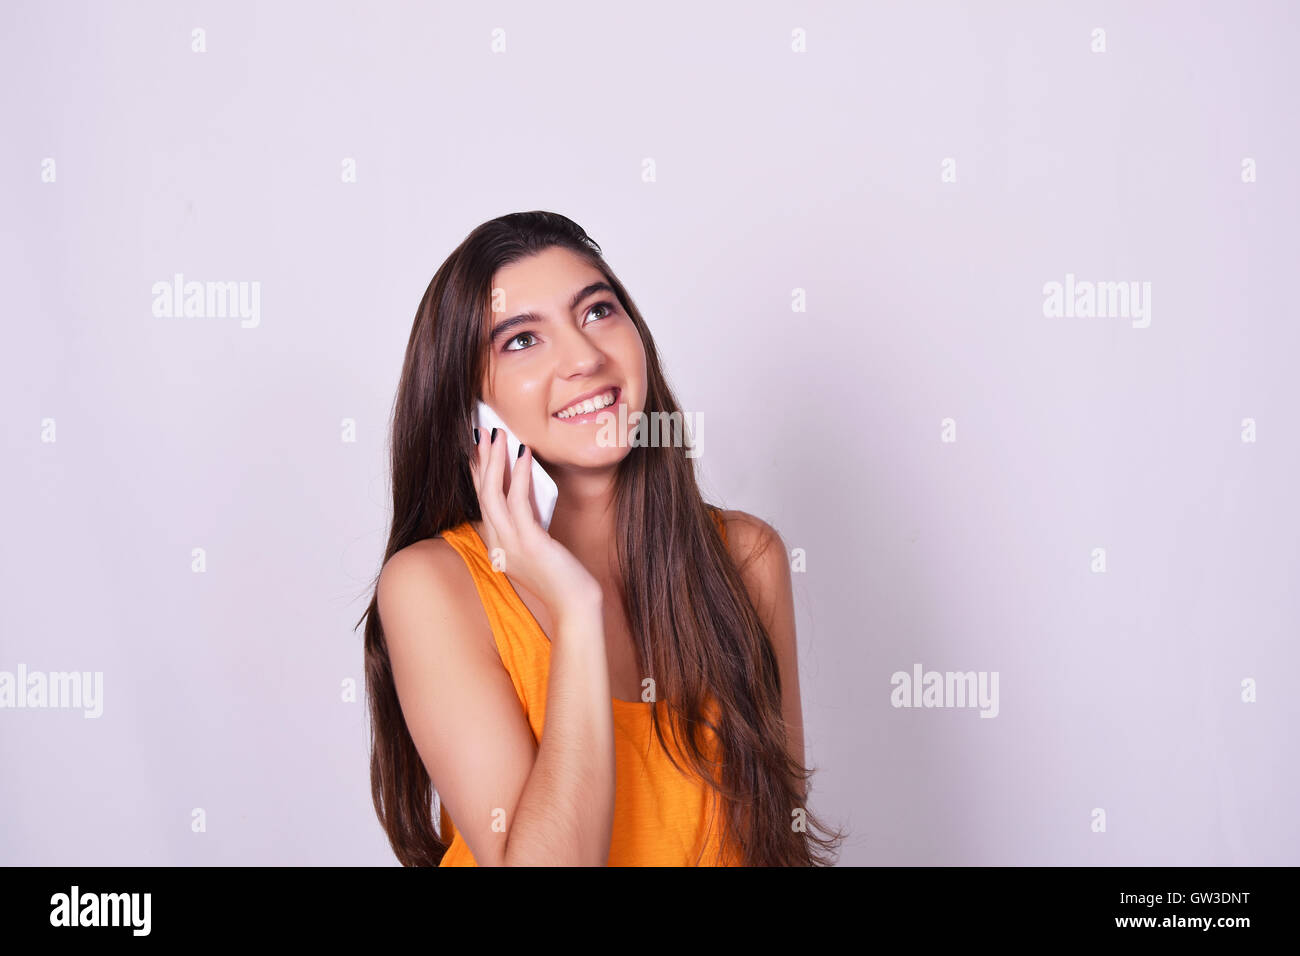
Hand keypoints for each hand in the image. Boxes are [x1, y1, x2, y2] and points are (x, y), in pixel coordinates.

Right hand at [468, 427, 602, 621]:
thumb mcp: (538, 547)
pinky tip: (523, 455)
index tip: (478, 449)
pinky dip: (518, 475)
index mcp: (498, 547)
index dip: (477, 474)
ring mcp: (511, 545)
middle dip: (481, 460)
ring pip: (492, 494)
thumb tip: (525, 489)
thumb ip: (528, 523)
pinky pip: (518, 502)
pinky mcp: (530, 543)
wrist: (575, 606)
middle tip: (482, 431)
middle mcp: (498, 545)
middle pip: (481, 494)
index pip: (482, 503)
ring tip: (499, 435)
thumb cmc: (562, 578)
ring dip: (495, 461)